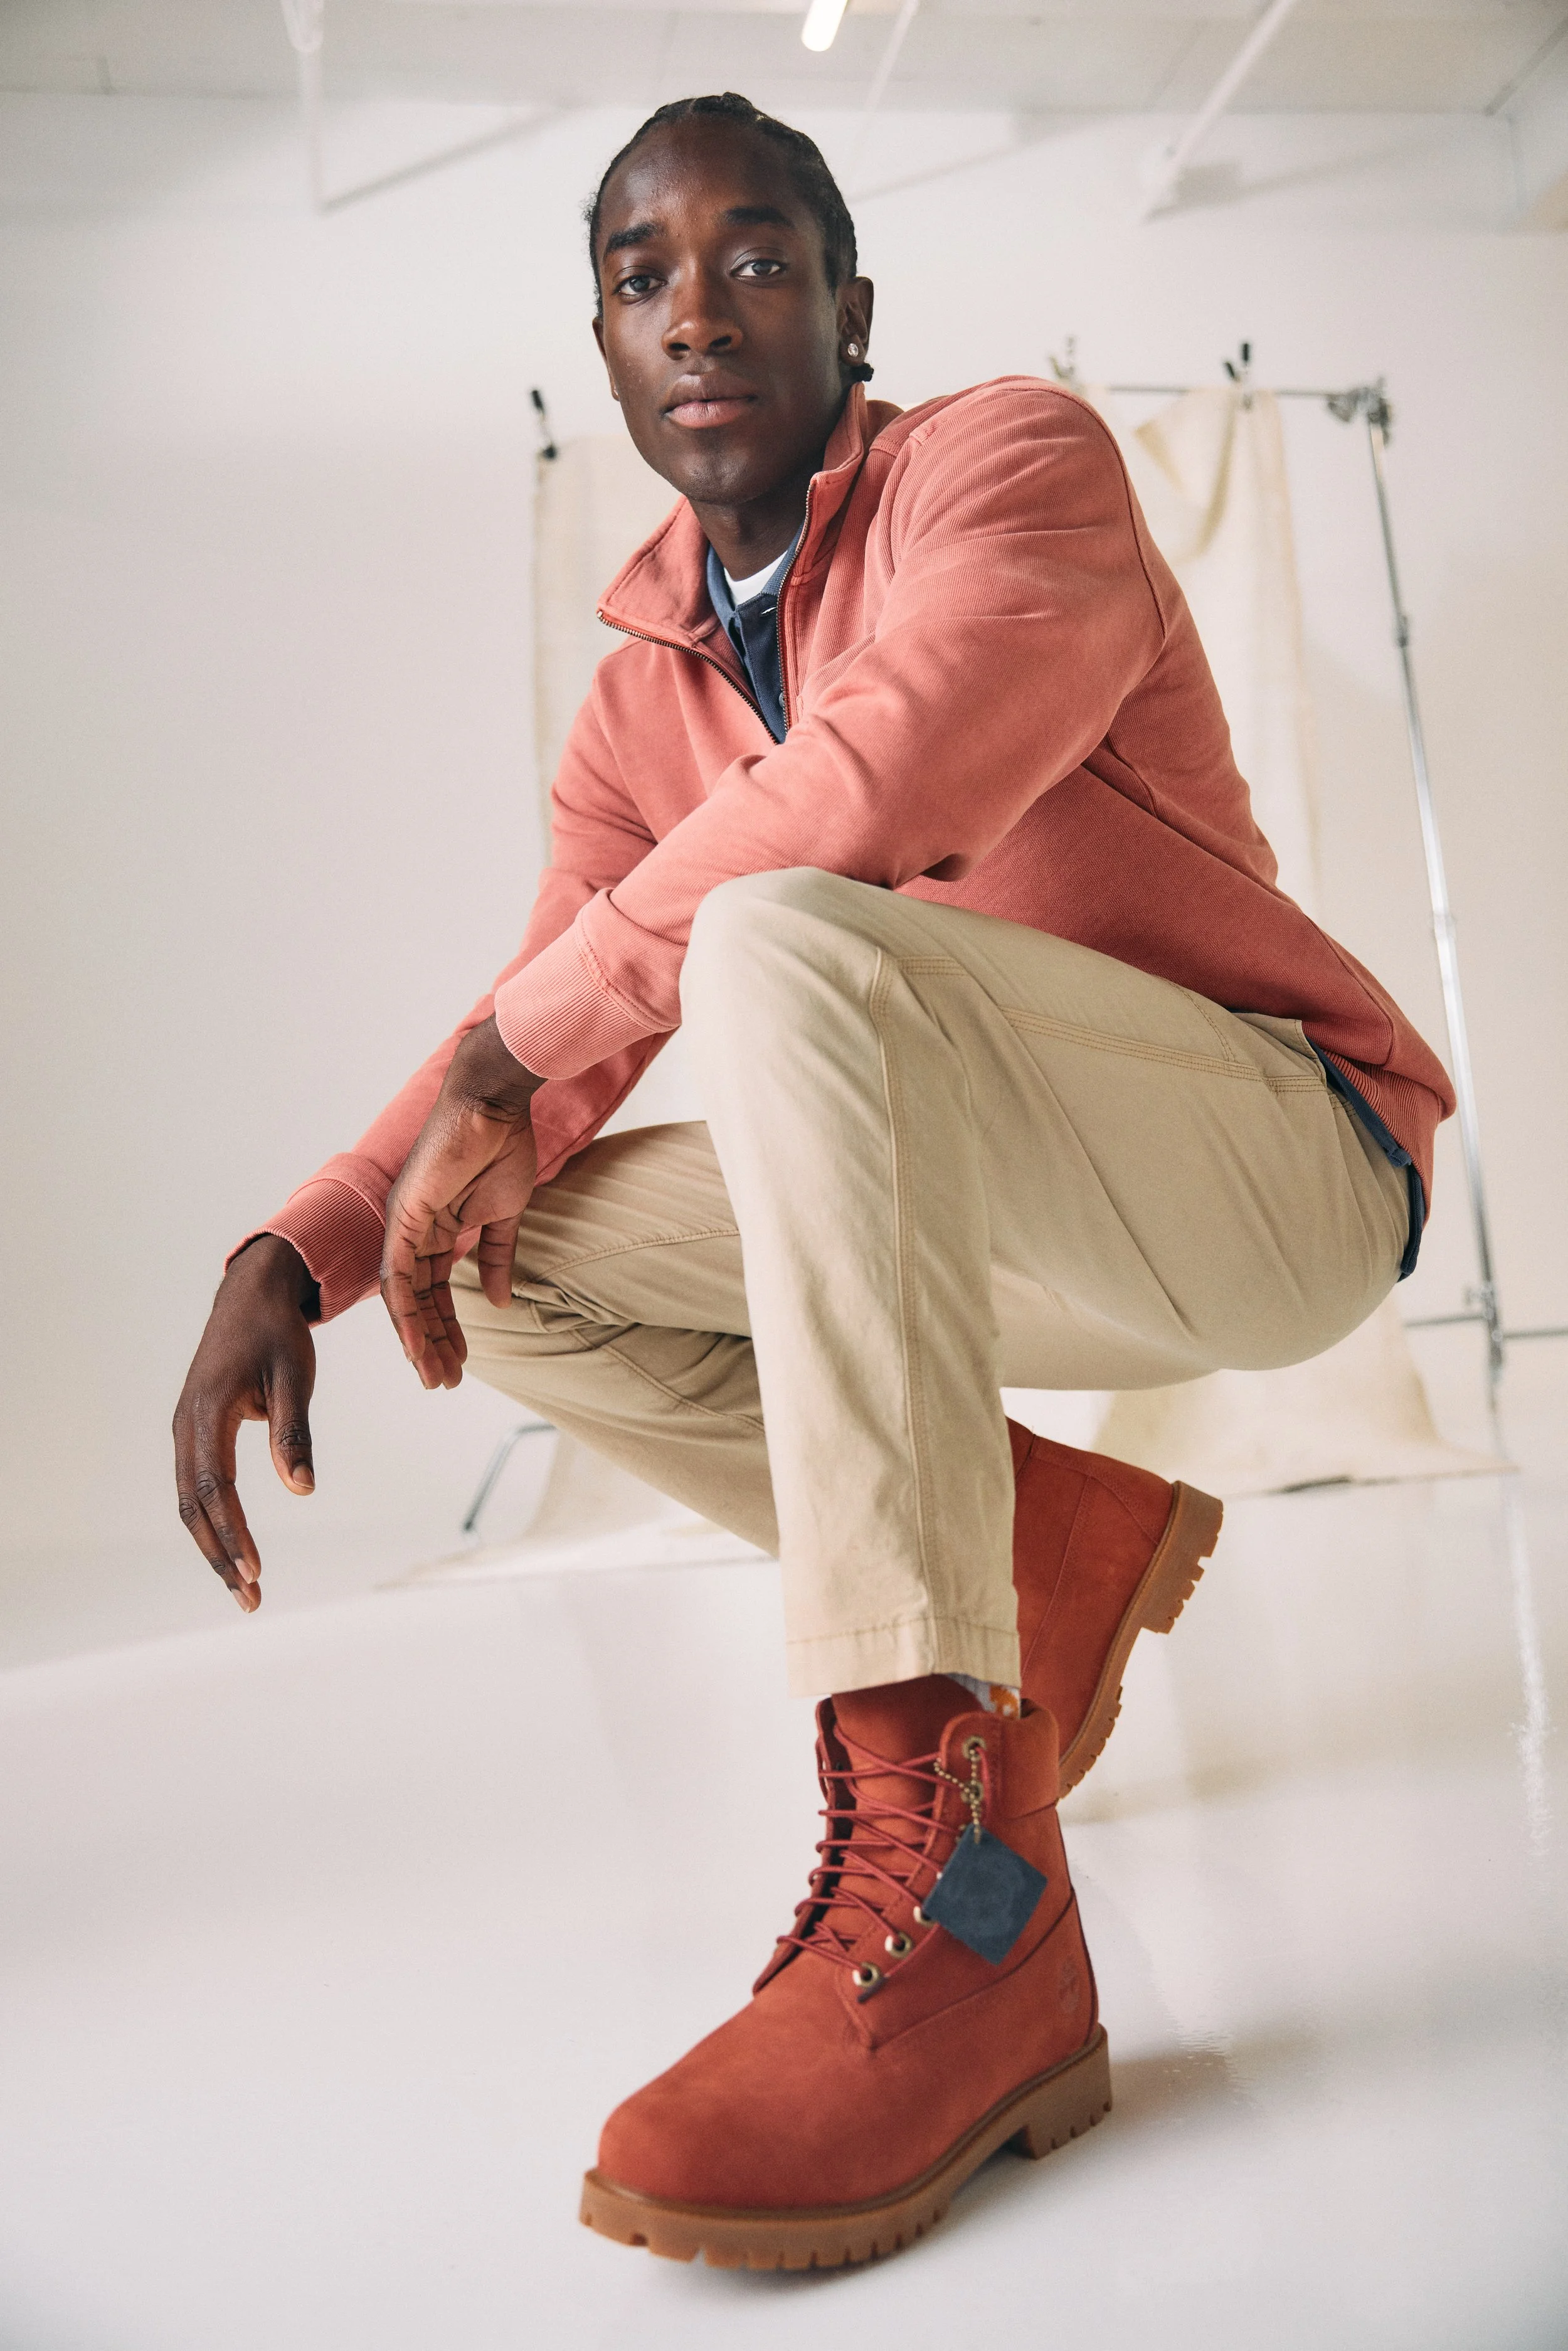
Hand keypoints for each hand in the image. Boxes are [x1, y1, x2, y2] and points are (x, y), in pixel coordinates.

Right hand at [172, 1235, 318, 1612]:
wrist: (250, 1297)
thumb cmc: (276, 1334)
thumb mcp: (294, 1376)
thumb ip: (294, 1433)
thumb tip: (301, 1490)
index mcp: (207, 1412)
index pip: (215, 1488)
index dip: (233, 1532)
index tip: (255, 1570)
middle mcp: (186, 1425)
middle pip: (193, 1507)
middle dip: (220, 1555)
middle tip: (250, 1599)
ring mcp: (185, 1430)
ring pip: (189, 1502)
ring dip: (214, 1545)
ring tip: (244, 1587)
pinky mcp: (194, 1432)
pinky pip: (196, 1486)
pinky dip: (211, 1521)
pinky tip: (234, 1549)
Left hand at [380, 1016, 541, 1390]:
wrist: (496, 1106)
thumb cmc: (502, 1147)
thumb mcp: (503, 1216)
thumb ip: (497, 1258)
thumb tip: (500, 1301)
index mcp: (436, 1230)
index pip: (436, 1292)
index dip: (448, 1329)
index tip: (462, 1363)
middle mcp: (414, 1232)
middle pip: (417, 1302)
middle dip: (432, 1344)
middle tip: (445, 1383)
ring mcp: (405, 1224)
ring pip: (404, 1297)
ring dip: (418, 1339)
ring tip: (435, 1375)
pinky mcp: (404, 1215)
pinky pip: (398, 1275)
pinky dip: (405, 1312)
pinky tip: (416, 1344)